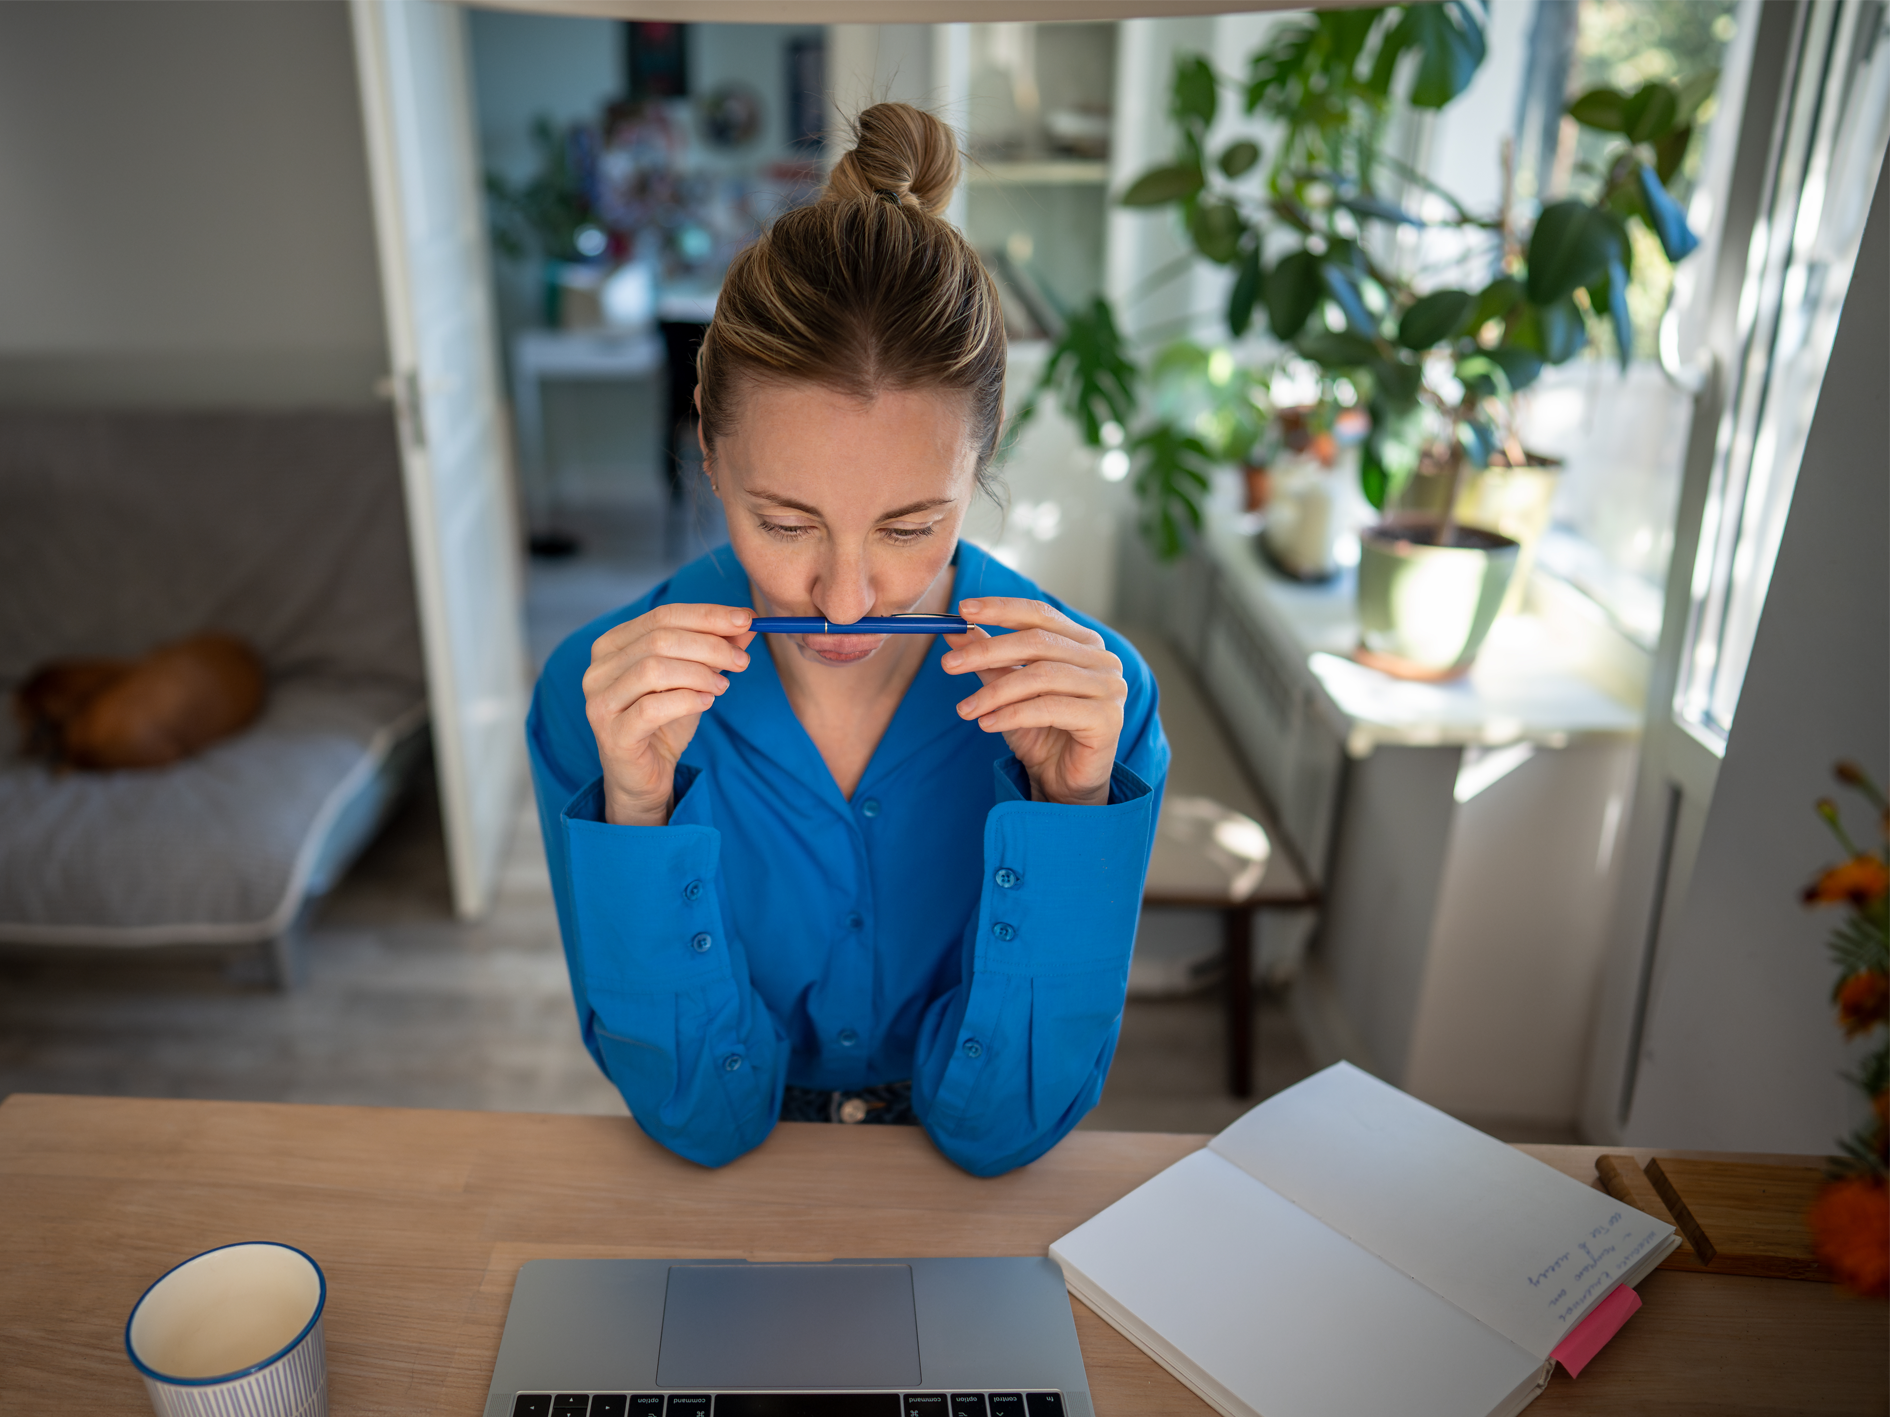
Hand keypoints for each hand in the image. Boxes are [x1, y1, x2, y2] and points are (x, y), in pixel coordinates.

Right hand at [583, 603, 754, 825]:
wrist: (643, 775)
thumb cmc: (664, 721)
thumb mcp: (692, 679)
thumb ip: (714, 649)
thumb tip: (746, 625)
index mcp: (613, 645)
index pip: (662, 616)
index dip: (707, 615)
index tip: (746, 620)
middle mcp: (598, 669)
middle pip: (659, 640)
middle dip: (710, 646)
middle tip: (742, 660)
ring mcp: (600, 702)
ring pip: (653, 670)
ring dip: (699, 674)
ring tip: (722, 686)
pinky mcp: (612, 734)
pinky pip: (652, 708)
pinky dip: (686, 700)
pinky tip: (706, 702)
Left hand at [941, 597, 1125, 806]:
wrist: (1064, 782)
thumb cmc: (1041, 733)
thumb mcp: (1009, 691)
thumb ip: (990, 659)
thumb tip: (955, 629)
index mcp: (1082, 642)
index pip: (1039, 615)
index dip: (1001, 608)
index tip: (962, 610)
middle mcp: (1101, 659)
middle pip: (1037, 642)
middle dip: (987, 651)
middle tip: (949, 664)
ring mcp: (1109, 688)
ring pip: (1041, 676)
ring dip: (994, 692)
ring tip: (965, 709)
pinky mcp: (1107, 719)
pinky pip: (1050, 708)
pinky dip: (1012, 715)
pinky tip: (987, 724)